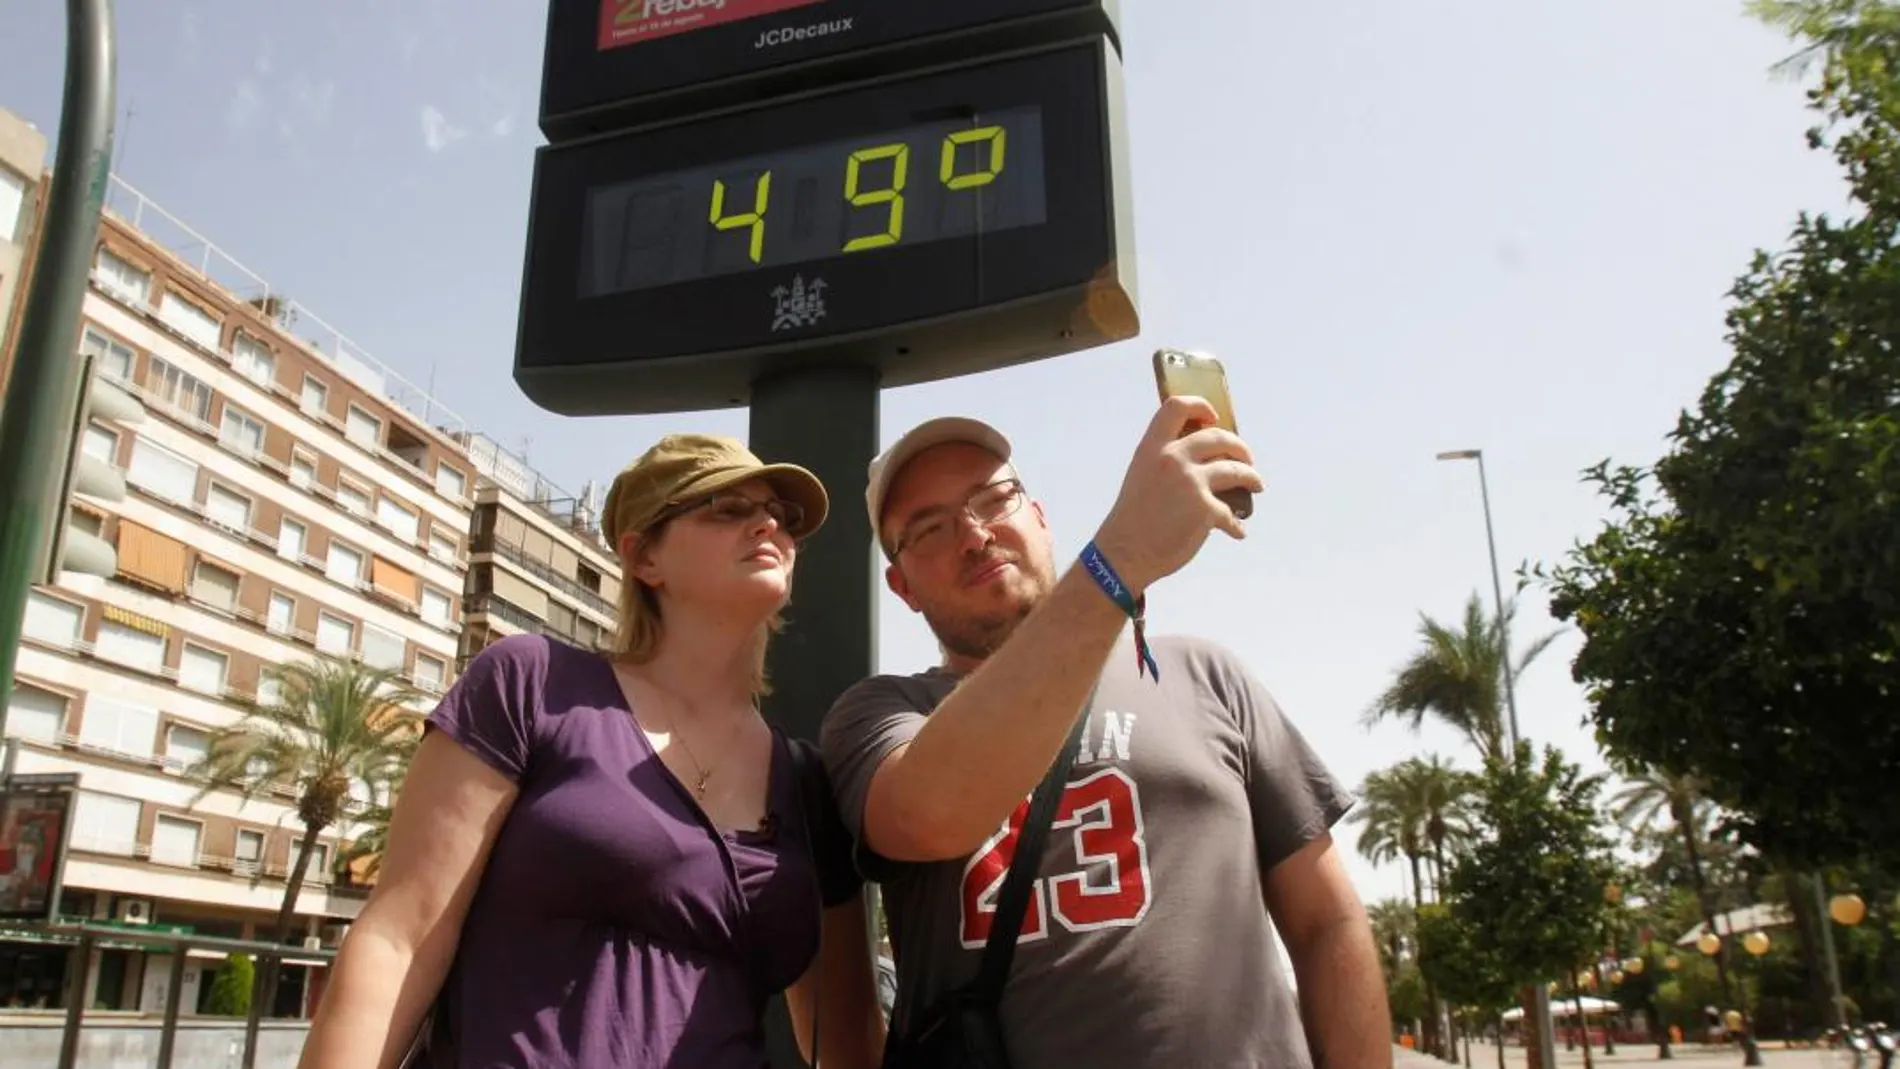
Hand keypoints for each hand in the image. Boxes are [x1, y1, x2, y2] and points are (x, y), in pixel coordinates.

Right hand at [1092, 395, 1262, 592]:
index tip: (1214, 416)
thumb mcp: (1141, 475)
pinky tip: (1237, 531)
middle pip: (1218, 437)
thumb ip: (1164, 461)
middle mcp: (1173, 459)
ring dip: (1251, 478)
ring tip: (1256, 485)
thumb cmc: (1132, 519)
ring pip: (1236, 471)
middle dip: (1240, 446)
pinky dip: (1236, 525)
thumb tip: (1200, 457)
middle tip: (1246, 458)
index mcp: (1152, 448)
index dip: (1200, 405)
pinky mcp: (1205, 509)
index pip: (1177, 407)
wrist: (1124, 553)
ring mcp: (1191, 482)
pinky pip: (1231, 514)